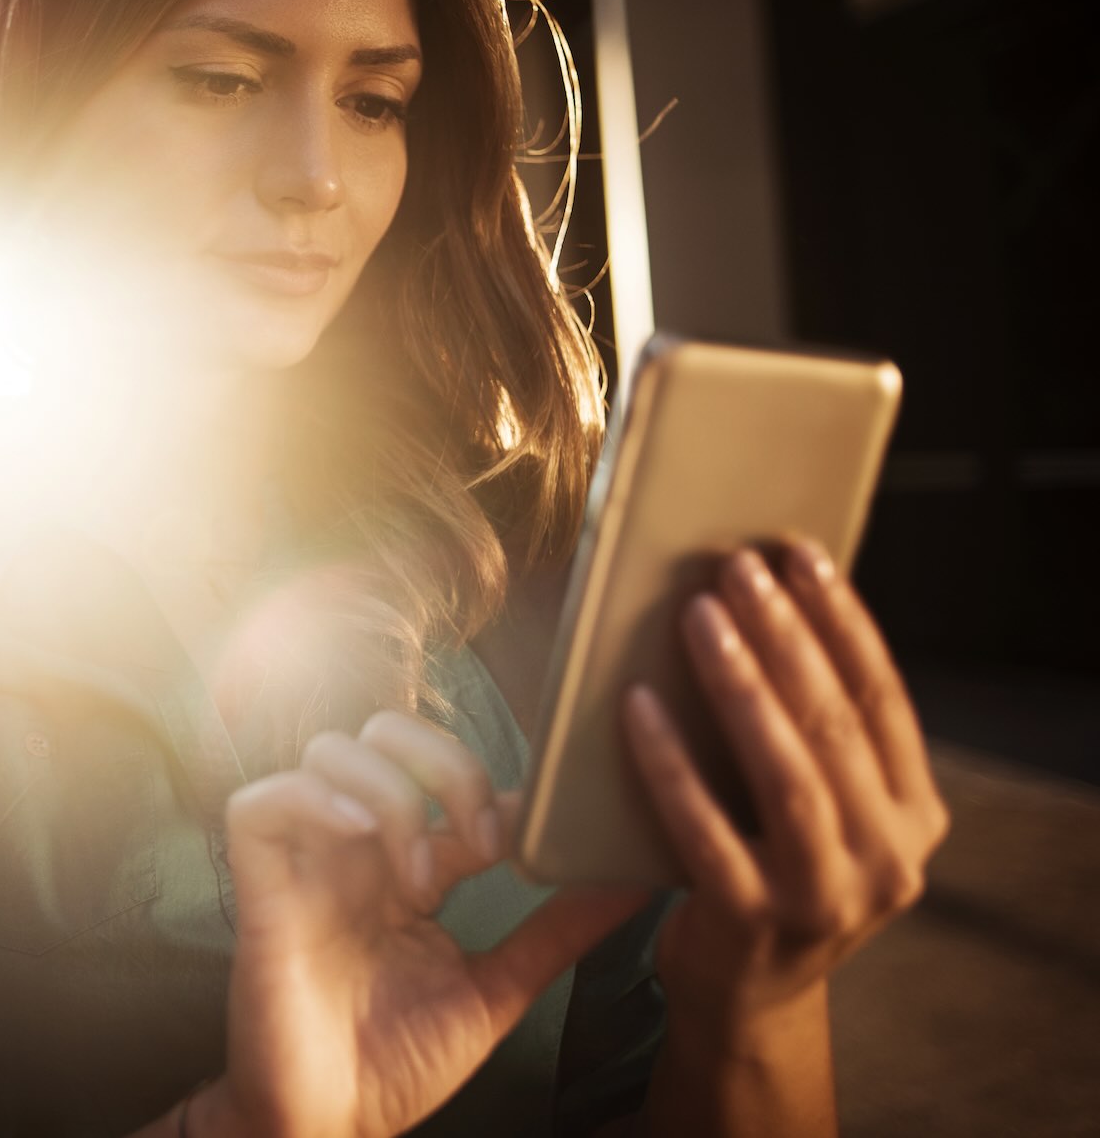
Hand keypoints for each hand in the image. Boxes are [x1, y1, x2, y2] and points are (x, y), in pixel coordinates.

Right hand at [196, 711, 646, 1137]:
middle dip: (444, 763)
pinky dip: (310, 799)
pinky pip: (256, 805)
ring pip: (328, 753)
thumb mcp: (498, 991)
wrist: (333, 1128)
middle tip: (483, 840)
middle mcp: (355, 853)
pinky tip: (358, 838)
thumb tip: (635, 883)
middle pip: (383, 734)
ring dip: (390, 793)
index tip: (538, 831)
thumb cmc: (399, 1066)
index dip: (492, 783)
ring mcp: (307, 866)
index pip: (445, 778)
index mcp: (407, 869)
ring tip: (420, 877)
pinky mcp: (259, 892)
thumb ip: (557, 932)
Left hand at [622, 540, 949, 1033]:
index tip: (801, 554)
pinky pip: (702, 828)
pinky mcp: (751, 922)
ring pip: (787, 772)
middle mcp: (888, 857)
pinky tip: (635, 705)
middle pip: (835, 724)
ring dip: (741, 683)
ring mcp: (825, 896)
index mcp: (913, 814)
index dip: (843, 621)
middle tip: (737, 568)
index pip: (884, 699)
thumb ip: (813, 731)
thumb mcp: (819, 806)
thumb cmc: (769, 864)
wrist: (745, 994)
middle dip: (787, 635)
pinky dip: (668, 762)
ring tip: (700, 614)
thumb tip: (762, 603)